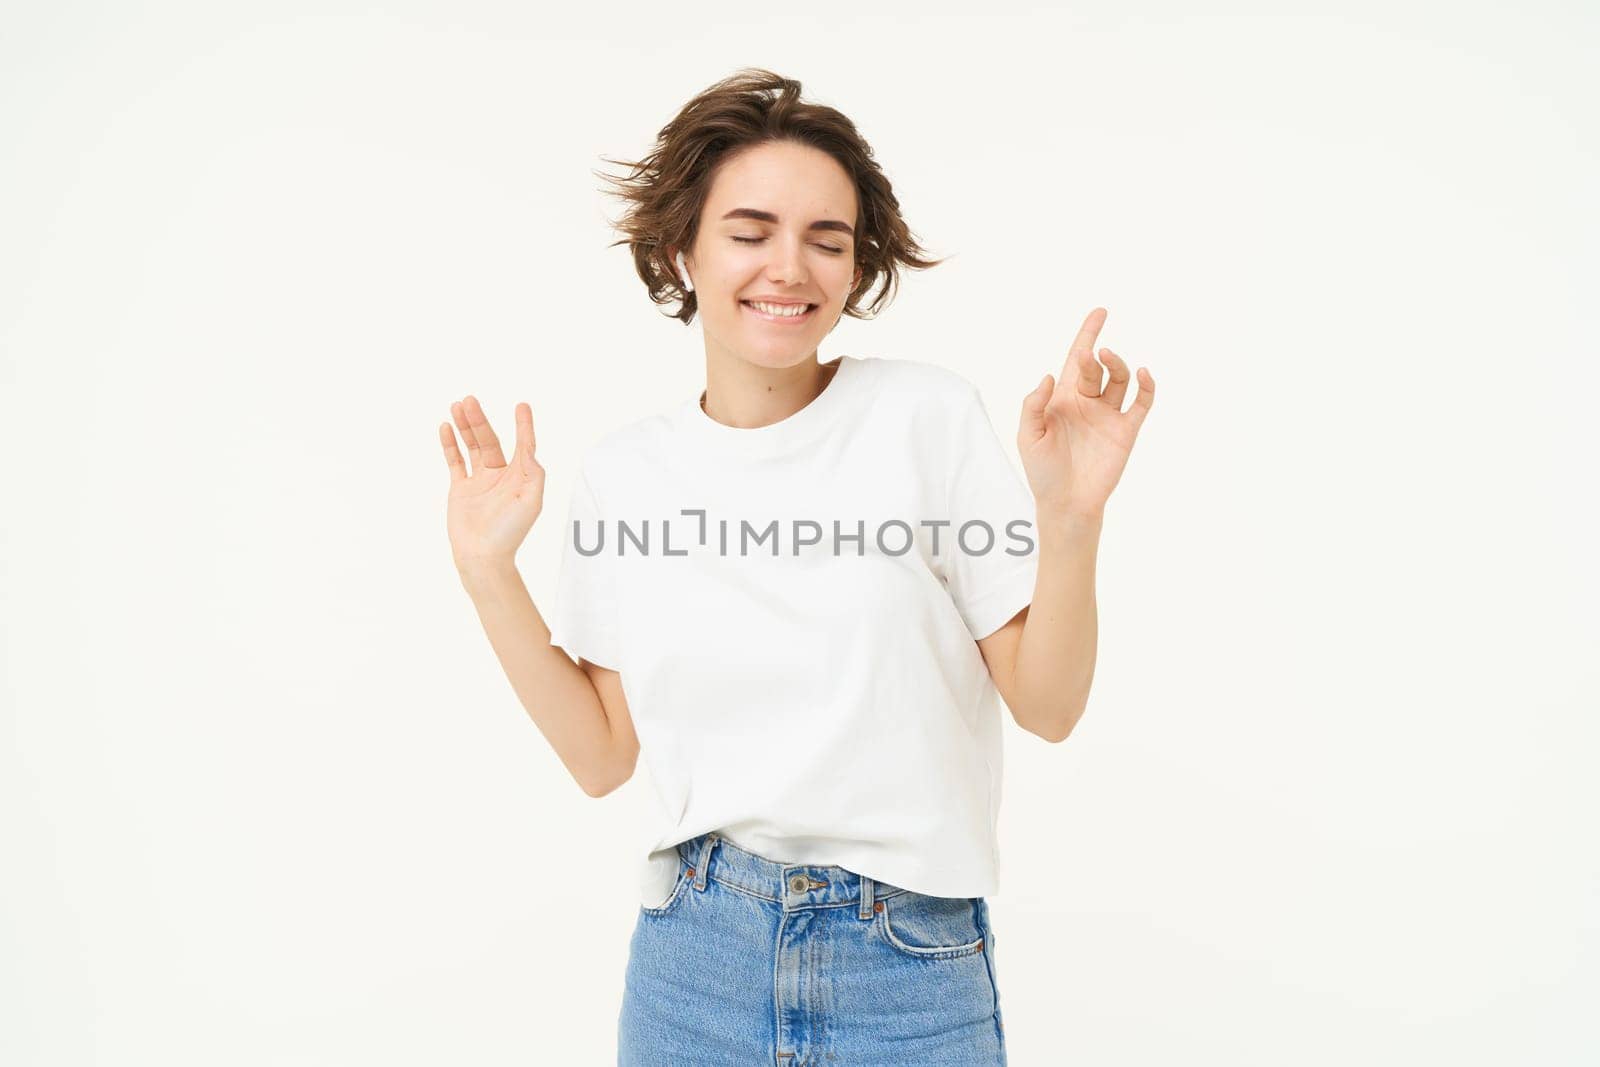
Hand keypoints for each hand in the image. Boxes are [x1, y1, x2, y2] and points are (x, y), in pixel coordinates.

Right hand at [439, 396, 544, 569]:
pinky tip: (445, 427)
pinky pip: (455, 461)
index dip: (523, 425)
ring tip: (458, 405)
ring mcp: (480, 480)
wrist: (483, 556)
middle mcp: (501, 475)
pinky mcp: (461, 489)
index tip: (522, 406)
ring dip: (465, 426)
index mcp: (520, 477)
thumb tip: (529, 448)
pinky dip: (450, 444)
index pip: (523, 444)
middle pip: (490, 440)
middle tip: (470, 400)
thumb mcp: (531, 501)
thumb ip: (533, 473)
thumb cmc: (510, 533)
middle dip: (480, 420)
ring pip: (471, 446)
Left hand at [1017, 307, 1154, 519]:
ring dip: (1117, 365)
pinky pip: (1141, 403)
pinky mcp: (1126, 431)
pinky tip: (1144, 375)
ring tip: (1109, 357)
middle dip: (1092, 356)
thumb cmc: (1043, 472)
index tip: (1100, 312)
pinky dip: (1146, 387)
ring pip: (1119, 379)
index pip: (1075, 360)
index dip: (1087, 335)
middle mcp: (1088, 402)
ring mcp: (1108, 415)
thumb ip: (1034, 405)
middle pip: (1096, 367)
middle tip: (1090, 354)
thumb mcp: (1028, 437)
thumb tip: (1049, 376)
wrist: (1066, 503)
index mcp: (1062, 399)